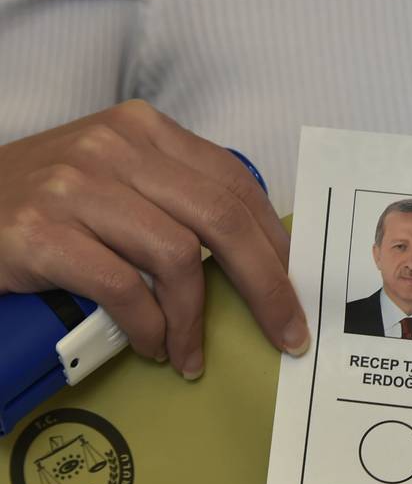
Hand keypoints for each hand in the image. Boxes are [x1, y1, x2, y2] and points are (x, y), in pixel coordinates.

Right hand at [0, 100, 307, 378]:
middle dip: (266, 285)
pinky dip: (150, 327)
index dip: (276, 243)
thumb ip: (176, 199)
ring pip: (178, 257)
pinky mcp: (41, 232)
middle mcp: (114, 148)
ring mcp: (75, 186)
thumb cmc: (45, 202)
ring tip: (189, 353)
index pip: (235, 184)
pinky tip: (153, 346)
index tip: (297, 289)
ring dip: (194, 320)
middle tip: (286, 334)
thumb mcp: (114, 177)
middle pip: (222, 219)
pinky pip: (124, 289)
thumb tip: (258, 259)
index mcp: (145, 131)